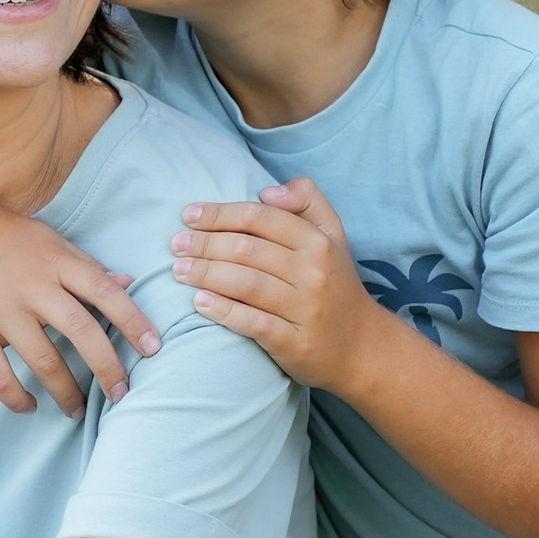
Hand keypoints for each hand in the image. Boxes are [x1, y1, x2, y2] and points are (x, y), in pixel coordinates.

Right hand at [0, 184, 160, 417]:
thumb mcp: (47, 239)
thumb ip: (85, 265)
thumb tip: (128, 284)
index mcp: (55, 261)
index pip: (105, 292)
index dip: (134, 321)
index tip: (154, 349)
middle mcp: (32, 285)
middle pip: (81, 331)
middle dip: (107, 368)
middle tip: (123, 396)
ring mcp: (0, 308)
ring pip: (43, 360)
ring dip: (65, 392)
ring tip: (77, 410)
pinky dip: (17, 397)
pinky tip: (29, 407)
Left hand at [171, 177, 372, 388]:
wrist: (363, 347)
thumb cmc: (335, 284)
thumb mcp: (333, 235)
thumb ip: (306, 200)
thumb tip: (266, 190)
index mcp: (318, 241)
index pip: (260, 218)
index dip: (220, 213)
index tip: (189, 215)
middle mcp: (313, 272)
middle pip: (247, 249)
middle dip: (204, 244)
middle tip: (175, 244)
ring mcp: (305, 309)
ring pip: (246, 283)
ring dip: (205, 274)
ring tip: (178, 270)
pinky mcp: (295, 342)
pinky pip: (253, 323)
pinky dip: (223, 311)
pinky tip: (199, 302)